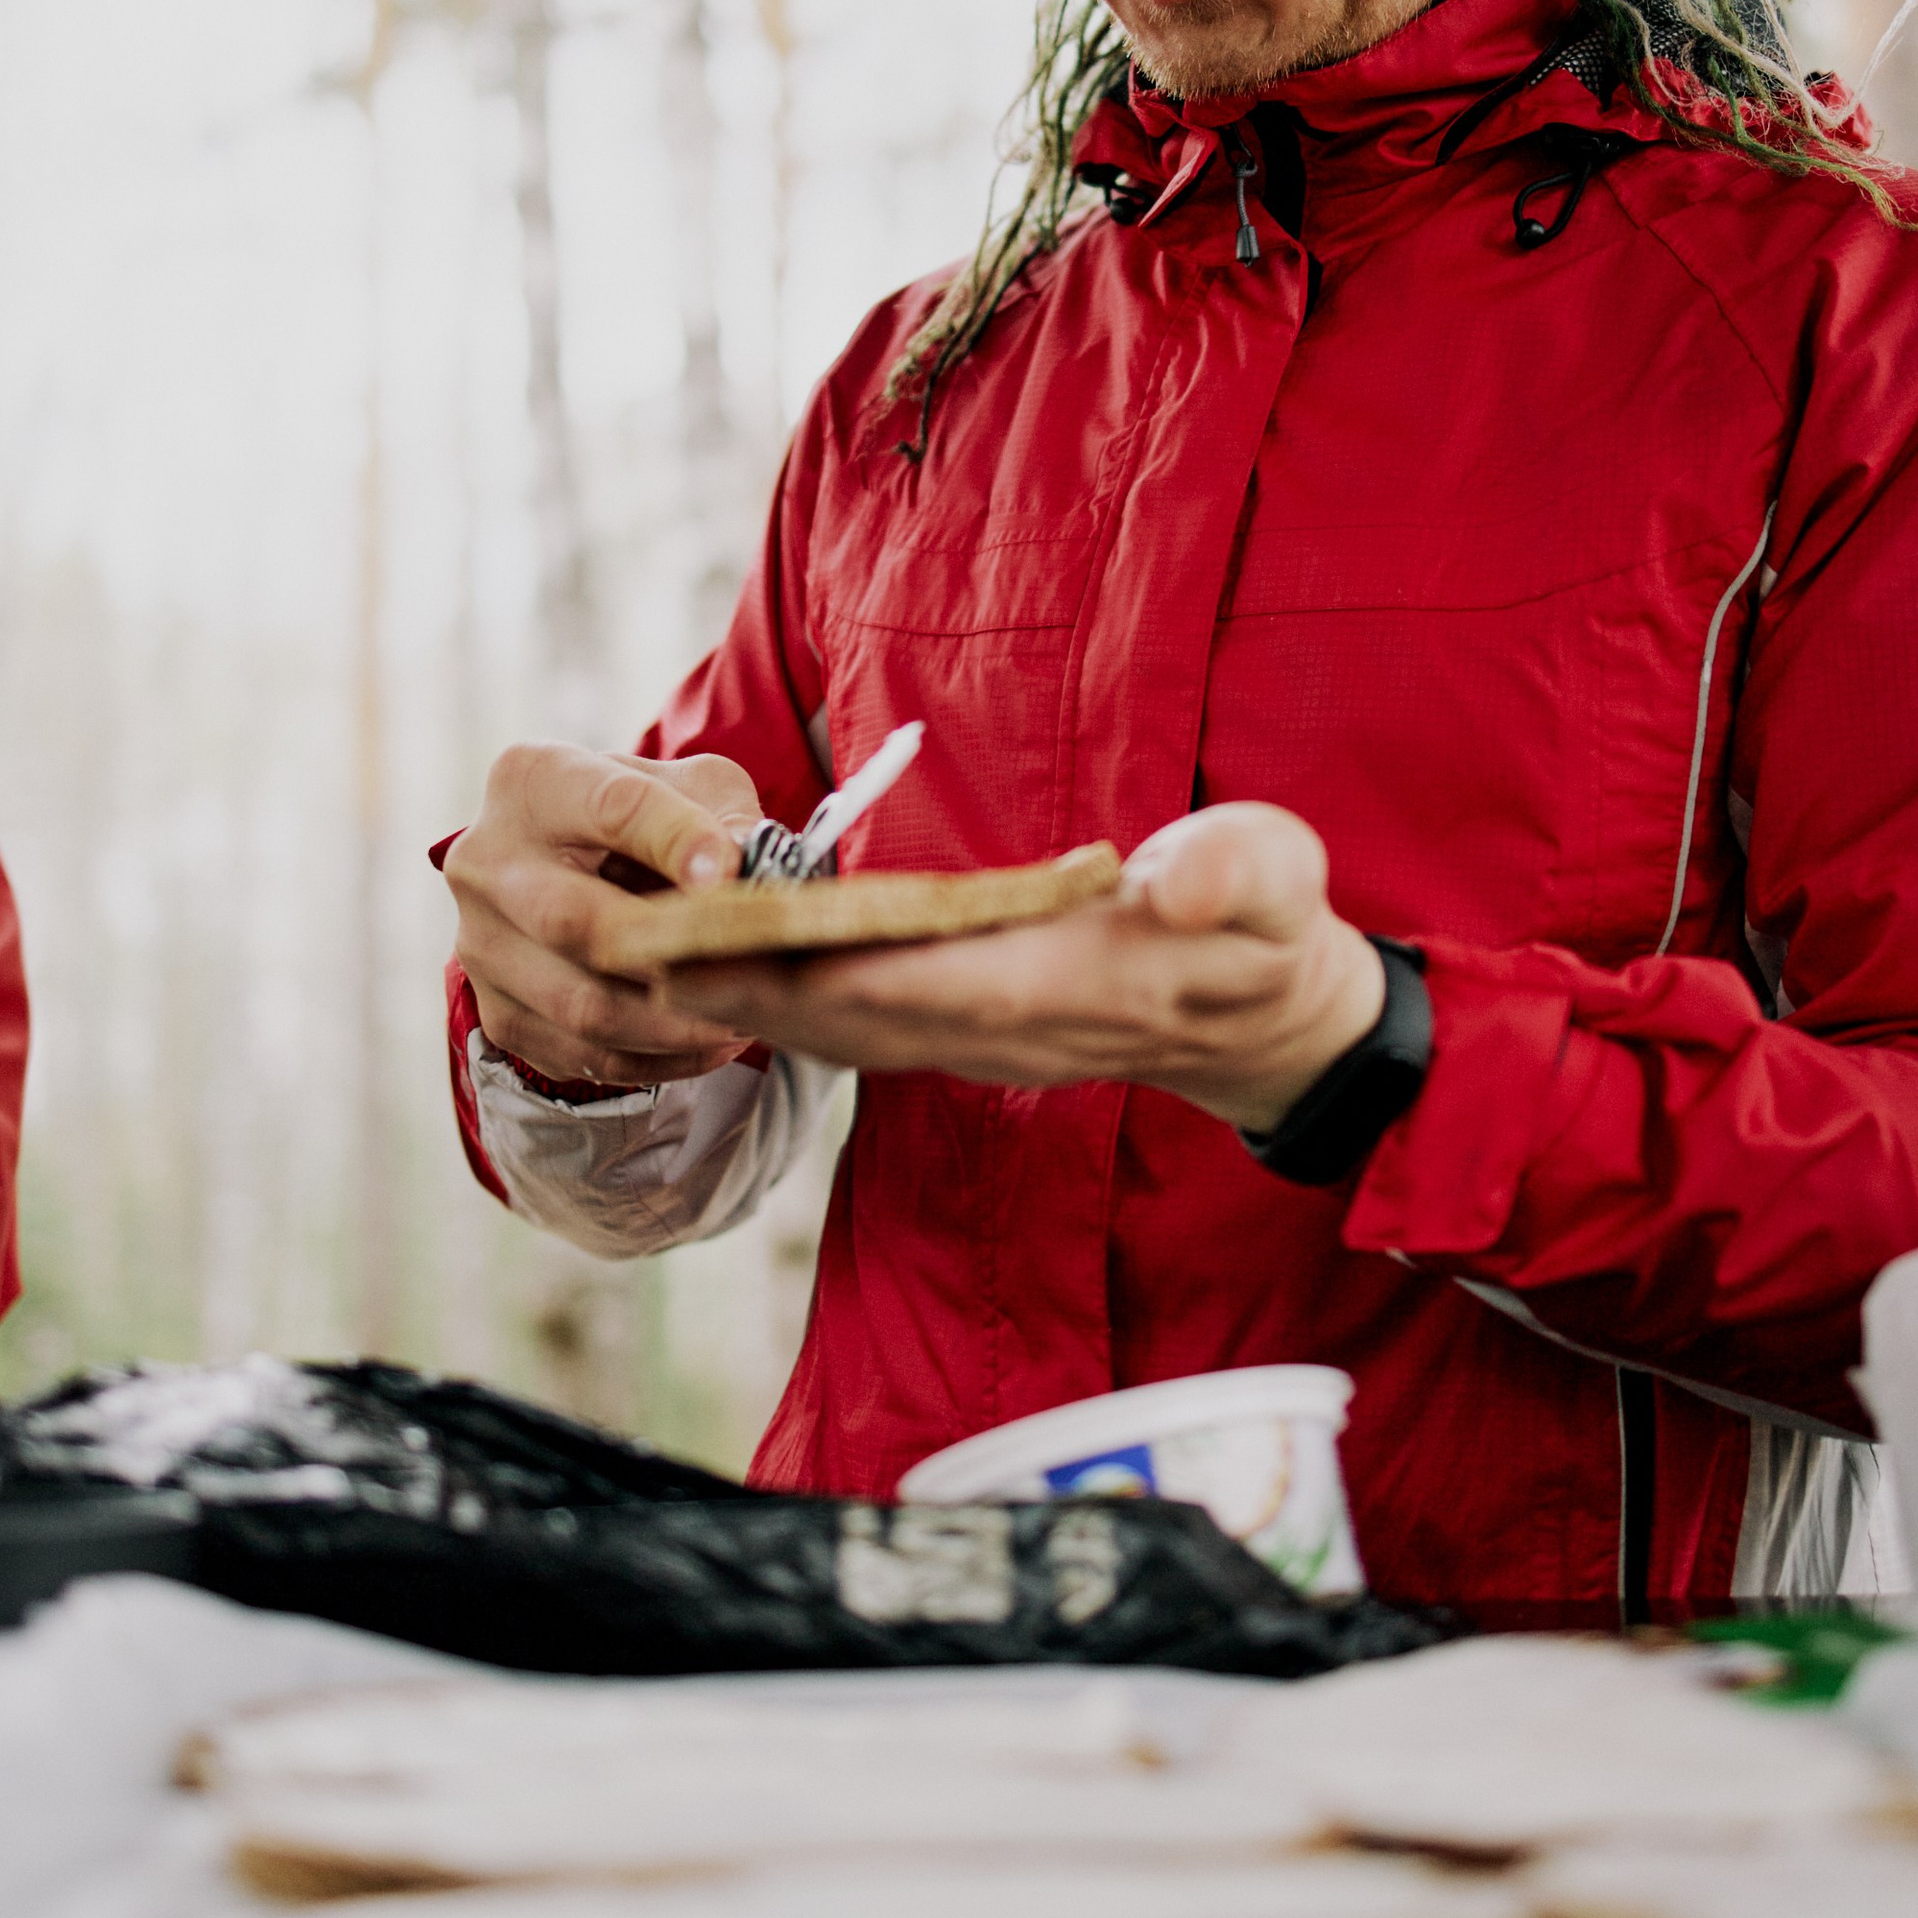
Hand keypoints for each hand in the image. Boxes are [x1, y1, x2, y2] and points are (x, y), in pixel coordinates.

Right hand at [446, 744, 766, 1089]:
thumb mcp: (693, 788)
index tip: (732, 877)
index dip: (679, 843)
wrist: (582, 863)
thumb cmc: (649, 817)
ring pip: (581, 1008)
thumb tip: (746, 874)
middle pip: (577, 923)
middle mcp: (487, 862)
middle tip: (752, 972)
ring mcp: (480, 945)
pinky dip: (657, 1060)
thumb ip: (723, 818)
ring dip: (677, 1024)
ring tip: (745, 1015)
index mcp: (533, 781)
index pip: (611, 809)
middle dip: (674, 956)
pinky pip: (581, 1057)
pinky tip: (712, 1041)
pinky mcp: (497, 1012)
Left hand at [670, 800, 1386, 1132]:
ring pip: (839, 1032)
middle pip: (854, 1017)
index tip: (750, 948)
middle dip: (748, 989)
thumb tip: (1171, 884)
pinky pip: (855, 1031)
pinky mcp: (968, 1034)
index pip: (939, 981)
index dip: (841, 971)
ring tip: (641, 959)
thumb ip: (1233, 875)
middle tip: (636, 948)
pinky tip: (717, 978)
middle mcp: (1010, 1029)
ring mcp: (984, 1042)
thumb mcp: (1281, 881)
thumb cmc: (1272, 930)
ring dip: (744, 1003)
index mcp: (1074, 984)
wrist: (1272, 1022)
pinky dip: (781, 1007)